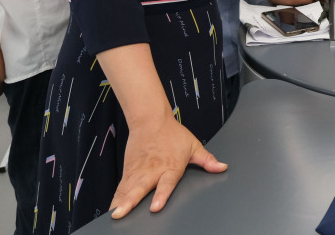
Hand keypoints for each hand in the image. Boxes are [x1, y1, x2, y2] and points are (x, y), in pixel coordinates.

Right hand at [108, 114, 226, 218]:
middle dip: (131, 202)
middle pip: (140, 188)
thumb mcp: (193, 146)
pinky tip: (112, 209)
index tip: (155, 207)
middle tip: (122, 214)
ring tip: (115, 215)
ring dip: (121, 202)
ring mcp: (138, 171)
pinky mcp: (128, 171)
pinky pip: (121, 187)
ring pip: (128, 189)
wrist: (151, 119)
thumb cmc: (173, 134)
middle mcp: (152, 171)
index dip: (161, 195)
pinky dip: (116, 198)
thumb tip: (222, 167)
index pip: (166, 183)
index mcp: (171, 166)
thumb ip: (207, 160)